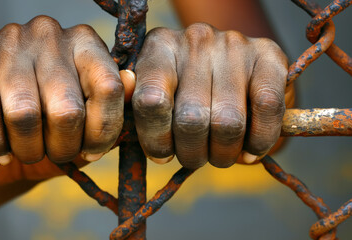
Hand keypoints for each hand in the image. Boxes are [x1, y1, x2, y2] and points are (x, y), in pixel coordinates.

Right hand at [0, 16, 130, 184]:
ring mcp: (11, 41)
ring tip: (30, 152)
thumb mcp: (88, 120)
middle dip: (63, 148)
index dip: (103, 132)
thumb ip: (112, 107)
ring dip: (29, 149)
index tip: (92, 152)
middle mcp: (51, 34)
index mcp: (87, 43)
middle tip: (57, 155)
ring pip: (24, 114)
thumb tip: (131, 82)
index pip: (109, 89)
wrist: (1, 131)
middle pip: (67, 110)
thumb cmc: (52, 125)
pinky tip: (2, 152)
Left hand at [133, 23, 288, 168]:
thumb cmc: (187, 89)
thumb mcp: (158, 92)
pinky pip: (266, 110)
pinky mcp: (270, 56)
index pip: (150, 101)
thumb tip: (118, 120)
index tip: (163, 155)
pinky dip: (258, 142)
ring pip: (228, 122)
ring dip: (223, 154)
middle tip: (196, 157)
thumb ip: (138, 108)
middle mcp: (195, 39)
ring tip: (221, 156)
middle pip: (191, 120)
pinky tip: (249, 150)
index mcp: (159, 47)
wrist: (234, 65)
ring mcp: (234, 45)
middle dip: (193, 154)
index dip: (156, 140)